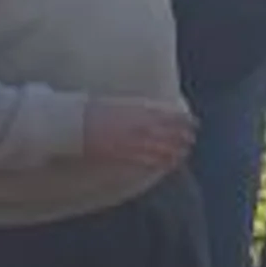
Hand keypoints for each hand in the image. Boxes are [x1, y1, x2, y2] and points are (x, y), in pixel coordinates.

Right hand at [82, 97, 197, 169]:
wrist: (72, 123)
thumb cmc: (89, 110)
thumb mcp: (113, 102)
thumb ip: (132, 106)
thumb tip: (147, 106)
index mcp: (134, 108)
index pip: (163, 112)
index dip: (178, 117)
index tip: (191, 118)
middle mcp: (136, 123)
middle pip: (164, 129)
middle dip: (180, 133)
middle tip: (193, 136)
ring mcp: (130, 139)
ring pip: (158, 145)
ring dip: (173, 148)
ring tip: (185, 151)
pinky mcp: (122, 154)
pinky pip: (145, 159)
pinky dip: (158, 161)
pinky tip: (168, 164)